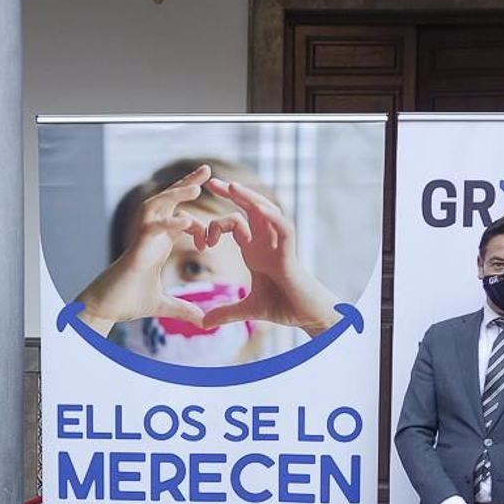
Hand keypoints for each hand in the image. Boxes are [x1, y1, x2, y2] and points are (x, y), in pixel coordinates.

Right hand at [75, 165, 214, 336]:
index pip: (180, 217)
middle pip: (169, 201)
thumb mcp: (163, 305)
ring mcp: (142, 240)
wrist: (105, 309)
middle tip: (207, 170)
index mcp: (159, 243)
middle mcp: (151, 236)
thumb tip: (203, 322)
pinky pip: (152, 230)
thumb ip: (183, 309)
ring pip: (158, 206)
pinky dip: (168, 224)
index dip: (198, 217)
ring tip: (197, 185)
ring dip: (176, 194)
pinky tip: (185, 221)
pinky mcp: (136, 251)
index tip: (215, 230)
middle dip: (187, 184)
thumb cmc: (127, 301)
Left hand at [196, 178, 338, 337]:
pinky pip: (284, 228)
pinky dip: (273, 217)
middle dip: (231, 194)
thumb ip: (226, 312)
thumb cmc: (284, 306)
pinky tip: (260, 208)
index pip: (235, 223)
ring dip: (250, 198)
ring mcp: (279, 244)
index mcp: (255, 249)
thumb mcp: (248, 310)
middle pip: (249, 208)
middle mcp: (267, 241)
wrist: (306, 315)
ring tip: (232, 187)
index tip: (197, 232)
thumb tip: (203, 322)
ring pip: (266, 211)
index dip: (215, 223)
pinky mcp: (291, 253)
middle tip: (210, 182)